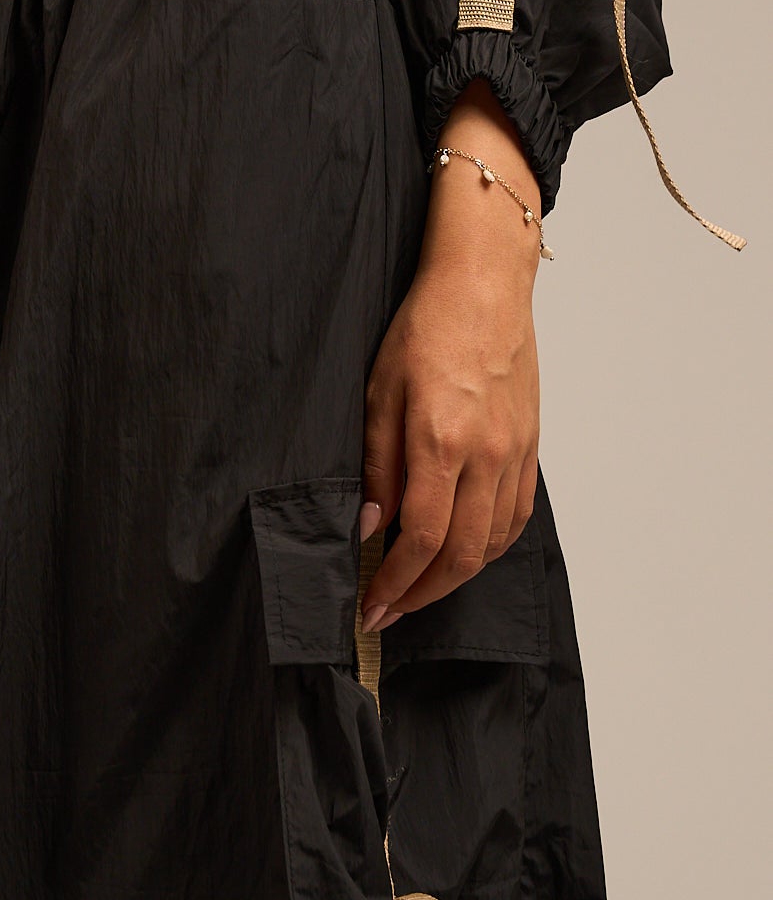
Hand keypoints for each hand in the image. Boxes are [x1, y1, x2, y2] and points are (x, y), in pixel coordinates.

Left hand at [358, 80, 541, 632]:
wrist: (485, 284)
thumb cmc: (425, 326)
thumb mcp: (378, 389)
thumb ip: (376, 463)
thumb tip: (370, 525)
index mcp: (442, 440)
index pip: (421, 539)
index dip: (394, 584)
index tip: (369, 608)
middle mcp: (487, 456)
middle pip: (460, 556)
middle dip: (420, 596)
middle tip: (387, 615)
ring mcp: (515, 453)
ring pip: (491, 544)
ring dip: (454, 579)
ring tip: (417, 590)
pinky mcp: (530, 447)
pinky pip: (514, 518)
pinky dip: (487, 548)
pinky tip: (461, 553)